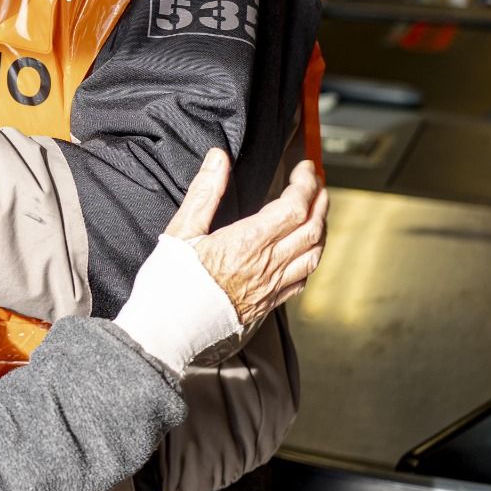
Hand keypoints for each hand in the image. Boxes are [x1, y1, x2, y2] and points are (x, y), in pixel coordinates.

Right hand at [165, 150, 327, 326]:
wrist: (168, 331)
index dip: (306, 183)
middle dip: (320, 200)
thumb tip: (218, 158)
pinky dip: (311, 258)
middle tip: (316, 182)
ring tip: (318, 211)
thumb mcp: (181, 230)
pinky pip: (302, 279)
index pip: (294, 207)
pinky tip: (305, 251)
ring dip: (321, 228)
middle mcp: (266, 265)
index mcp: (247, 242)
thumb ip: (204, 192)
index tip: (304, 167)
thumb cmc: (170, 283)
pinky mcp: (267, 304)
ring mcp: (270, 287)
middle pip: (311, 228)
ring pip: (313, 254)